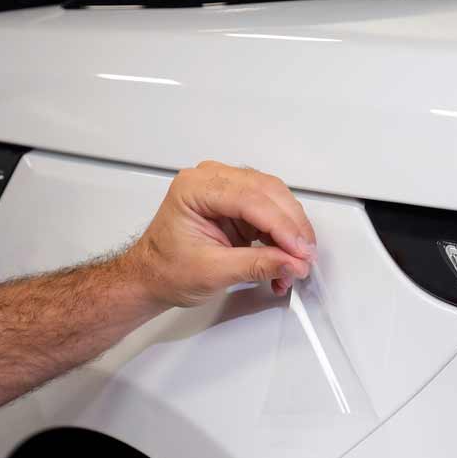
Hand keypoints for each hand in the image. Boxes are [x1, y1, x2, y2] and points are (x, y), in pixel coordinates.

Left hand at [121, 161, 315, 307]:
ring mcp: (225, 190)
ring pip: (275, 199)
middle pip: (268, 192)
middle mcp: (211, 180)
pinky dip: (282, 236)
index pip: (251, 199)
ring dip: (290, 231)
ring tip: (295, 262)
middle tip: (304, 256)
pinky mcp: (237, 204)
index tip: (300, 251)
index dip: (281, 226)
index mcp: (195, 189)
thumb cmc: (165, 269)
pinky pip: (270, 212)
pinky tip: (285, 258)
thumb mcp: (213, 272)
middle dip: (292, 227)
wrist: (152, 277)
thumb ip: (257, 265)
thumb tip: (292, 263)